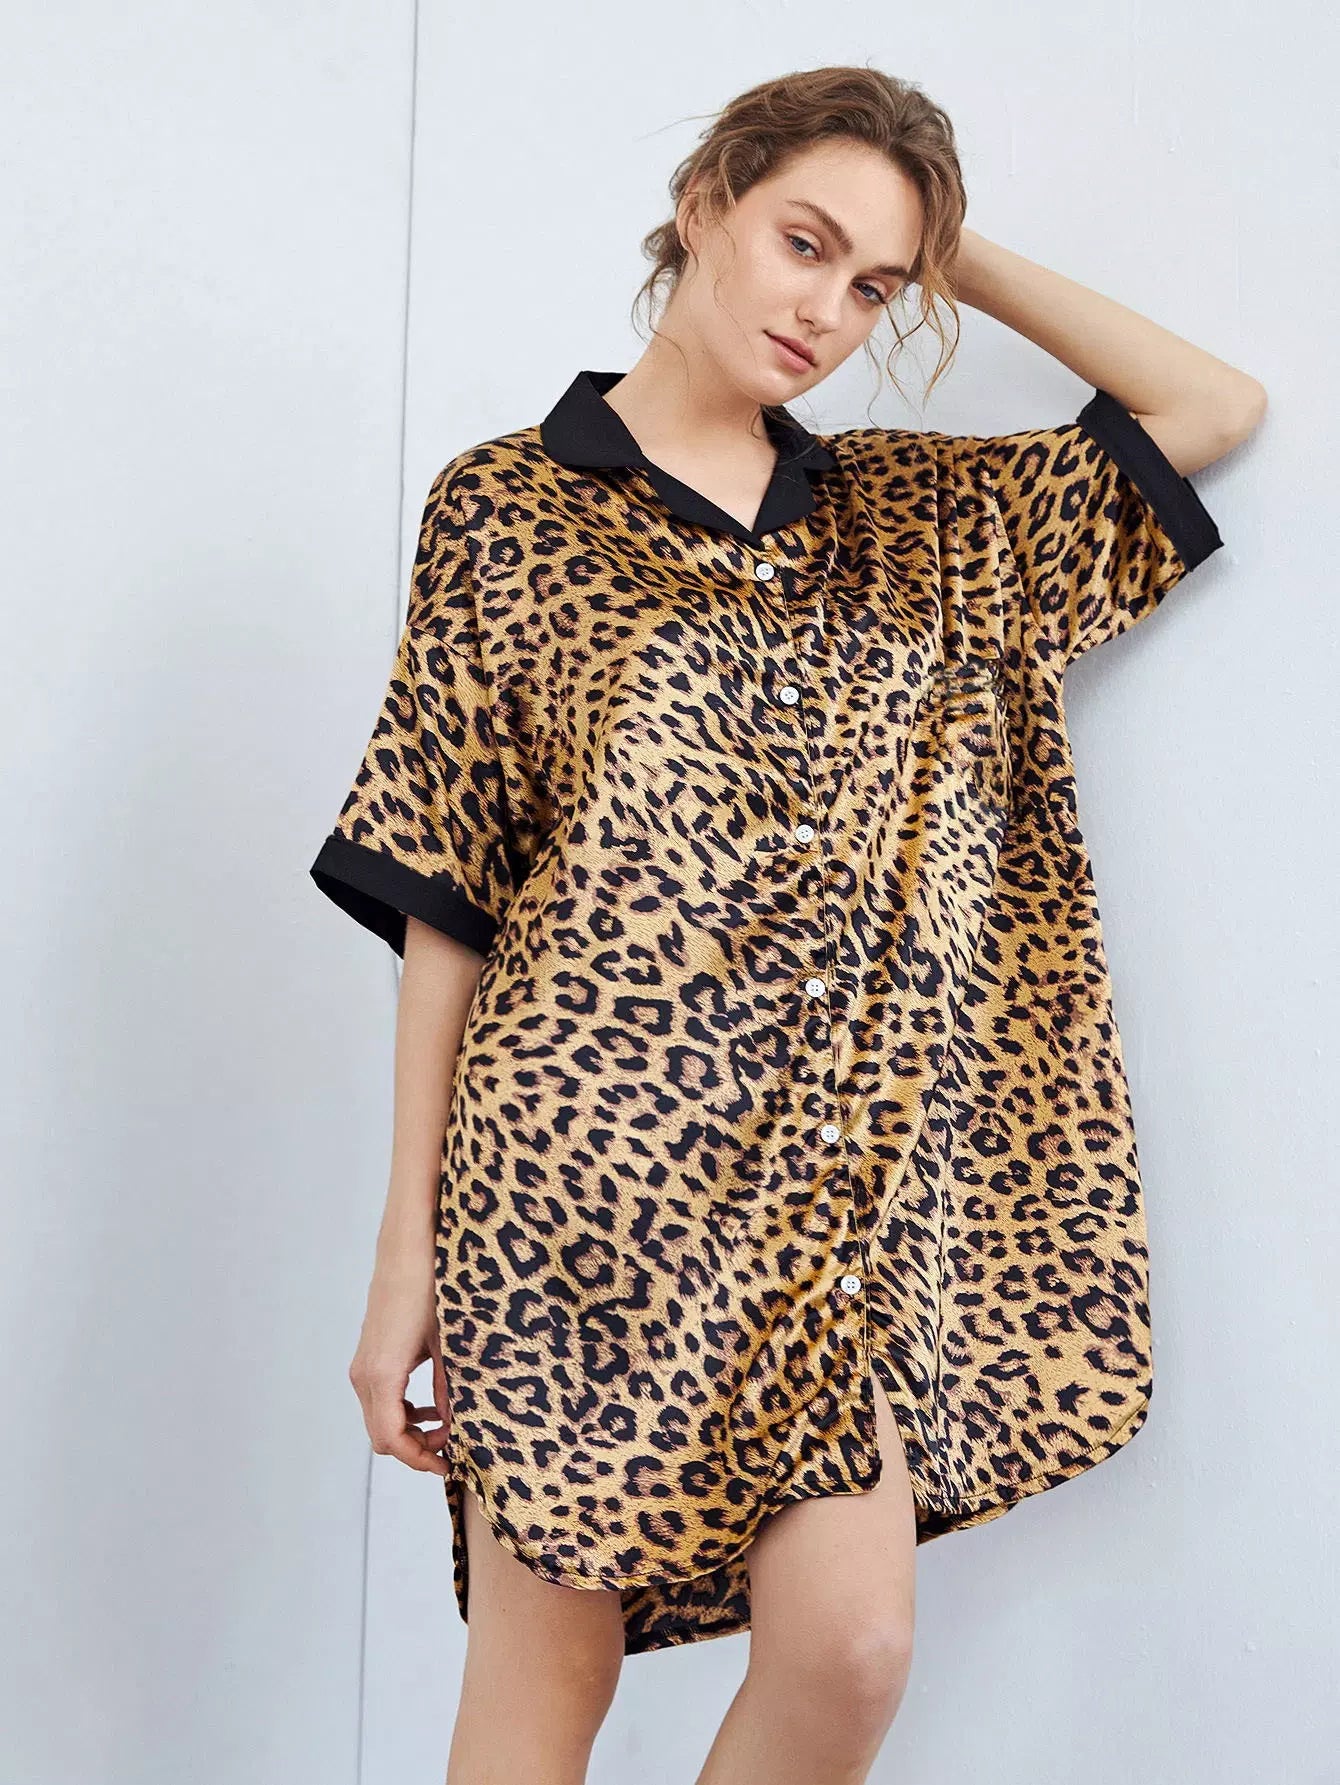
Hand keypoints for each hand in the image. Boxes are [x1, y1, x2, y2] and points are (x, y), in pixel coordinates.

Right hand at [348, 1256, 452, 1476]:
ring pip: (378, 1419)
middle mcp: (364, 1374)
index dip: (419, 1459)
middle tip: (451, 1446)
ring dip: (408, 1431)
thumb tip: (454, 1426)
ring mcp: (362, 1365)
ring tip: (444, 1427)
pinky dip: (400, 1412)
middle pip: (381, 1436)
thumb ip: (449, 1389)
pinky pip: (378, 1399)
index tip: (449, 1464)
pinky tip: (429, 1405)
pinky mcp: (368, 1356)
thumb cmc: (430, 1288)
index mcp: (383, 1375)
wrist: (407, 1249)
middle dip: (415, 1449)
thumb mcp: (448, 1343)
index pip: (392, 1439)